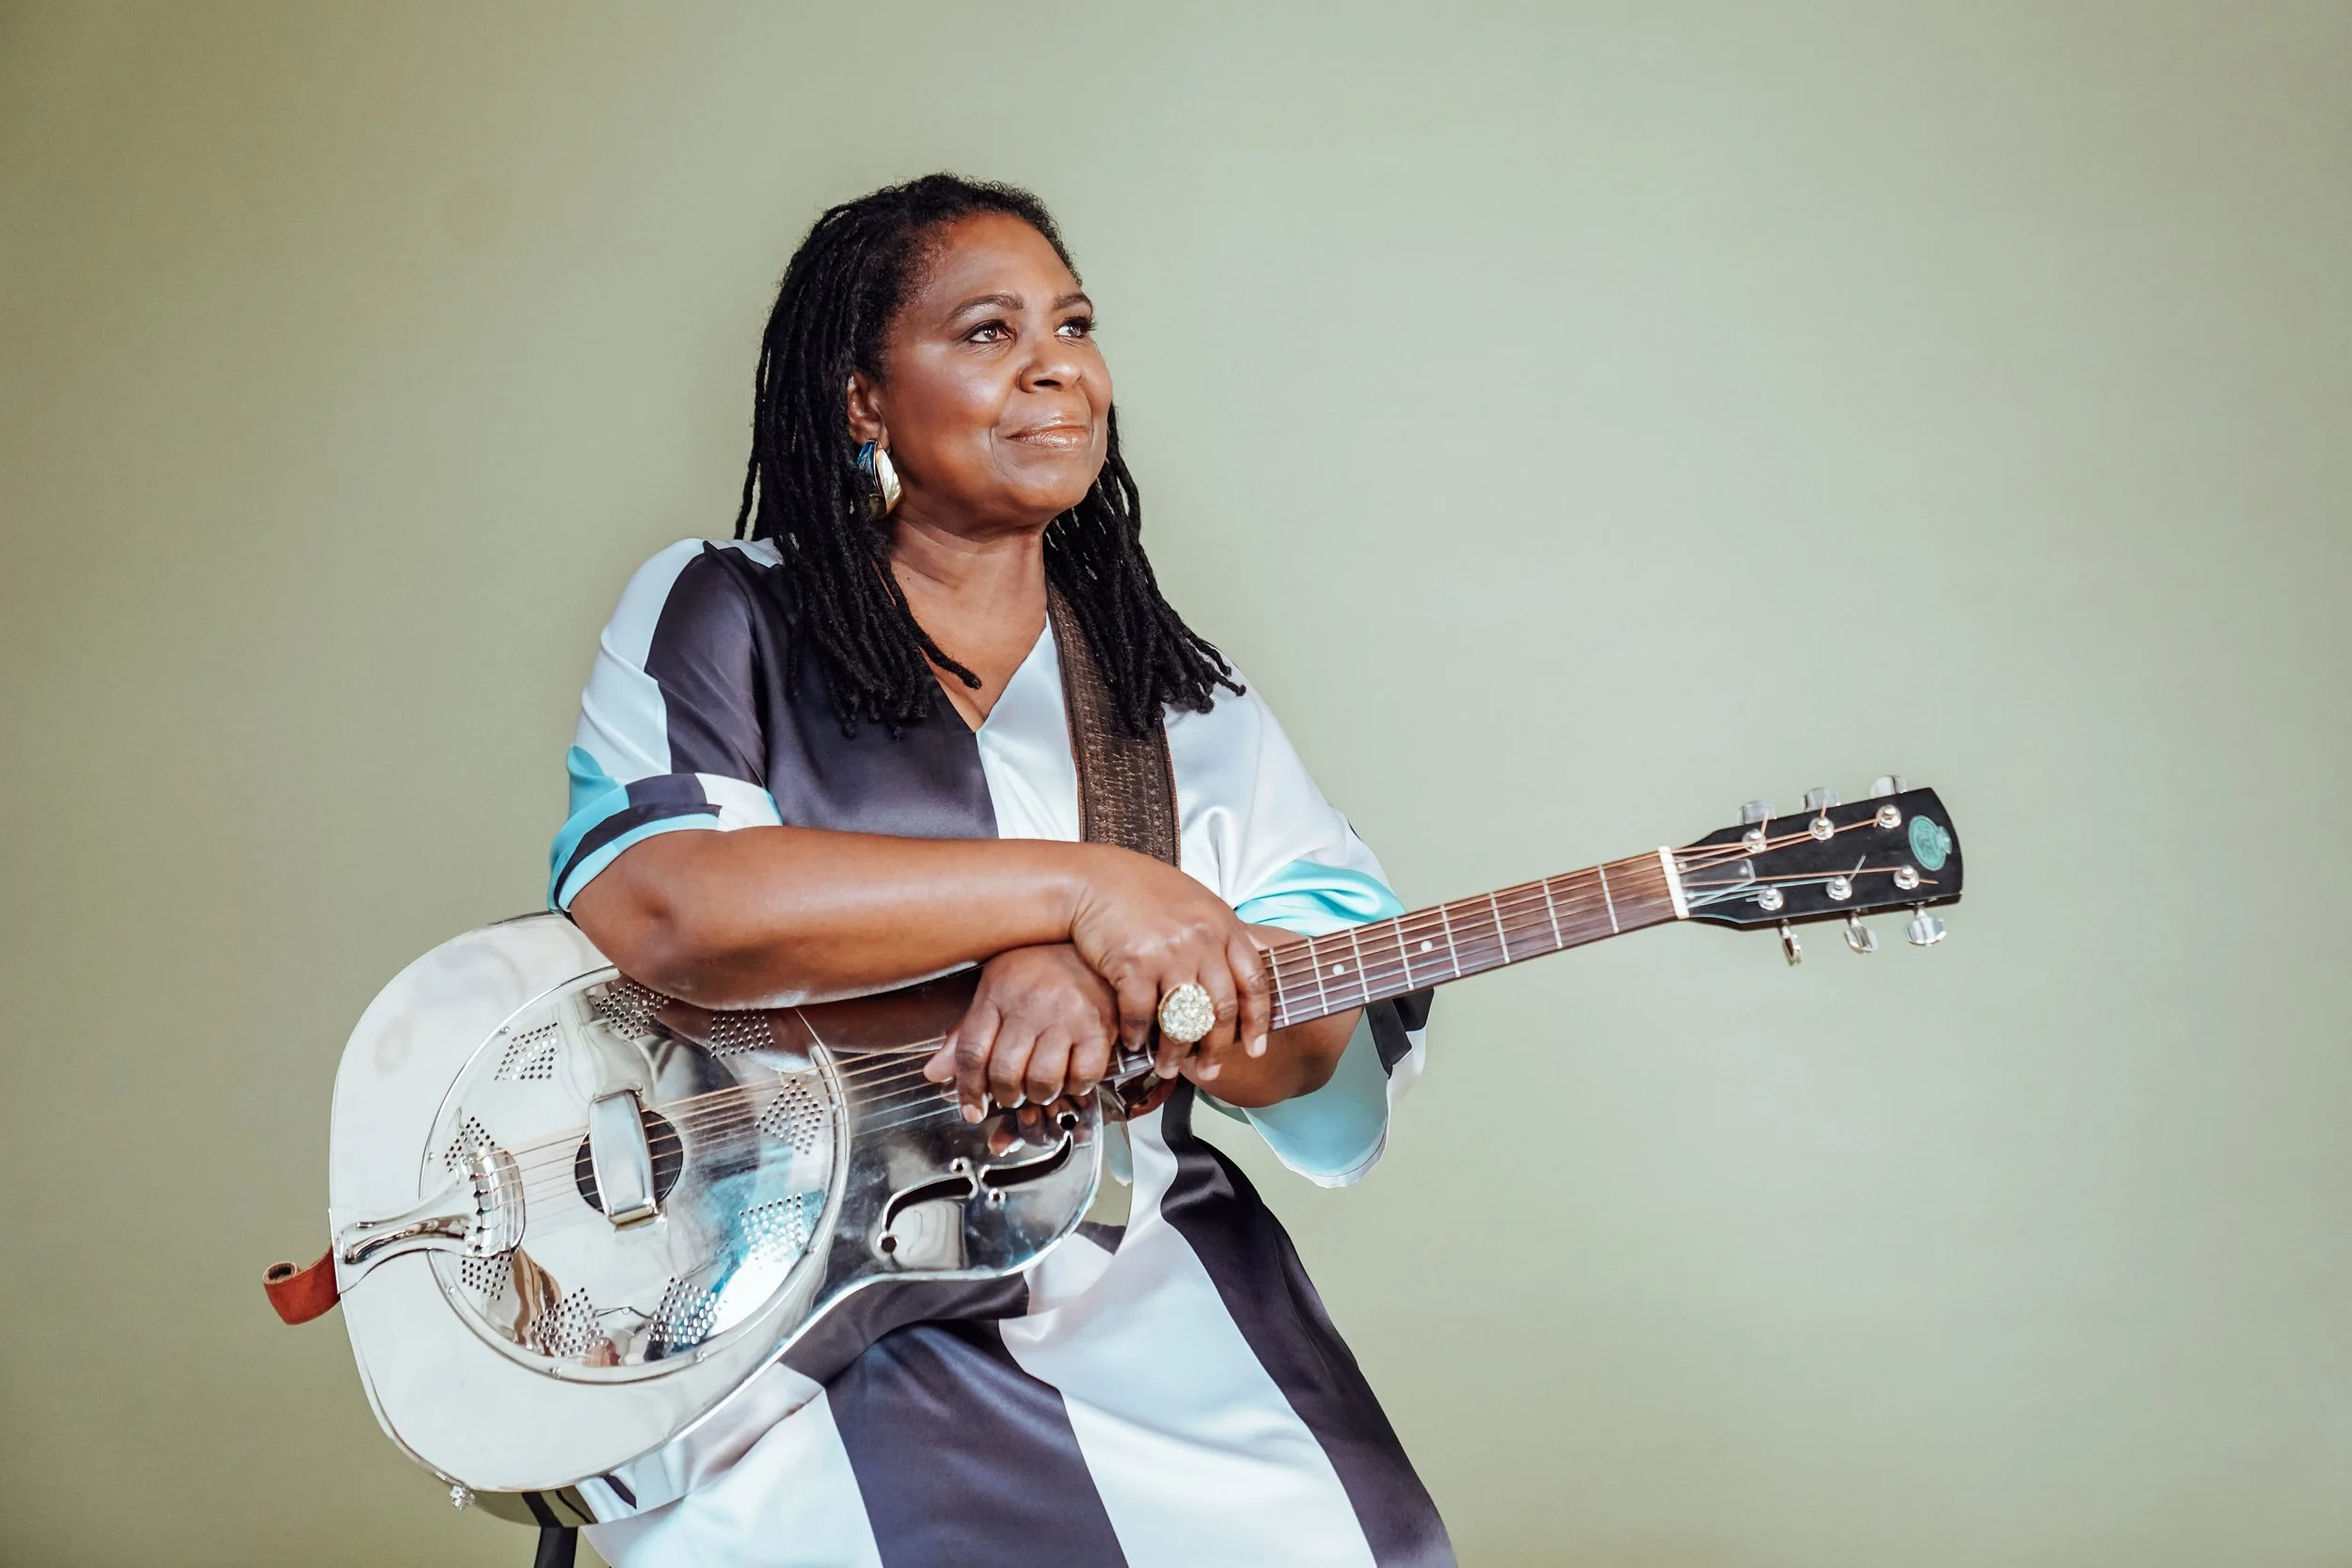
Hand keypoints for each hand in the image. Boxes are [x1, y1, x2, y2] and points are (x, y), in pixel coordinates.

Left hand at [923, 944, 1119, 1122]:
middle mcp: (1031, 1003)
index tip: (971, 1109)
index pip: (971, 1053)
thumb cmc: (1040, 965)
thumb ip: (966, 1032)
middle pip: (1005, 1072)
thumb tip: (935, 1074)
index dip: (967, 1089)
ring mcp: (1067, 1016)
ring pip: (1043, 1080)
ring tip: (1040, 1086)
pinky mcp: (1100, 1027)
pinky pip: (1083, 1076)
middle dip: (1005, 1096)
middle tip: (1011, 1094)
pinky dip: (1075, 1087)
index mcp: (998, 991)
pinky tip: (1070, 1076)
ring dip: (1039, 1095)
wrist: (1090, 938)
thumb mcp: (996, 986)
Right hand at [1065, 846, 1271, 1079]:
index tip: (1256, 1048)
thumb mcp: (1197, 903)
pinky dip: (1136, 1035)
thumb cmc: (1143, 891)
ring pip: (1183, 1020)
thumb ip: (1222, 935)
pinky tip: (1133, 1043)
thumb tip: (1248, 965)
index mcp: (1223, 926)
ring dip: (1175, 1053)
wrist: (1093, 879)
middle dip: (1217, 1048)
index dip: (1257, 1021)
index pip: (1254, 982)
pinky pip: (1141, 1015)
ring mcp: (1168, 953)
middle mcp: (1202, 941)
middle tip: (1210, 1070)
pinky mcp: (1133, 964)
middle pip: (1221, 1010)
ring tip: (1167, 1068)